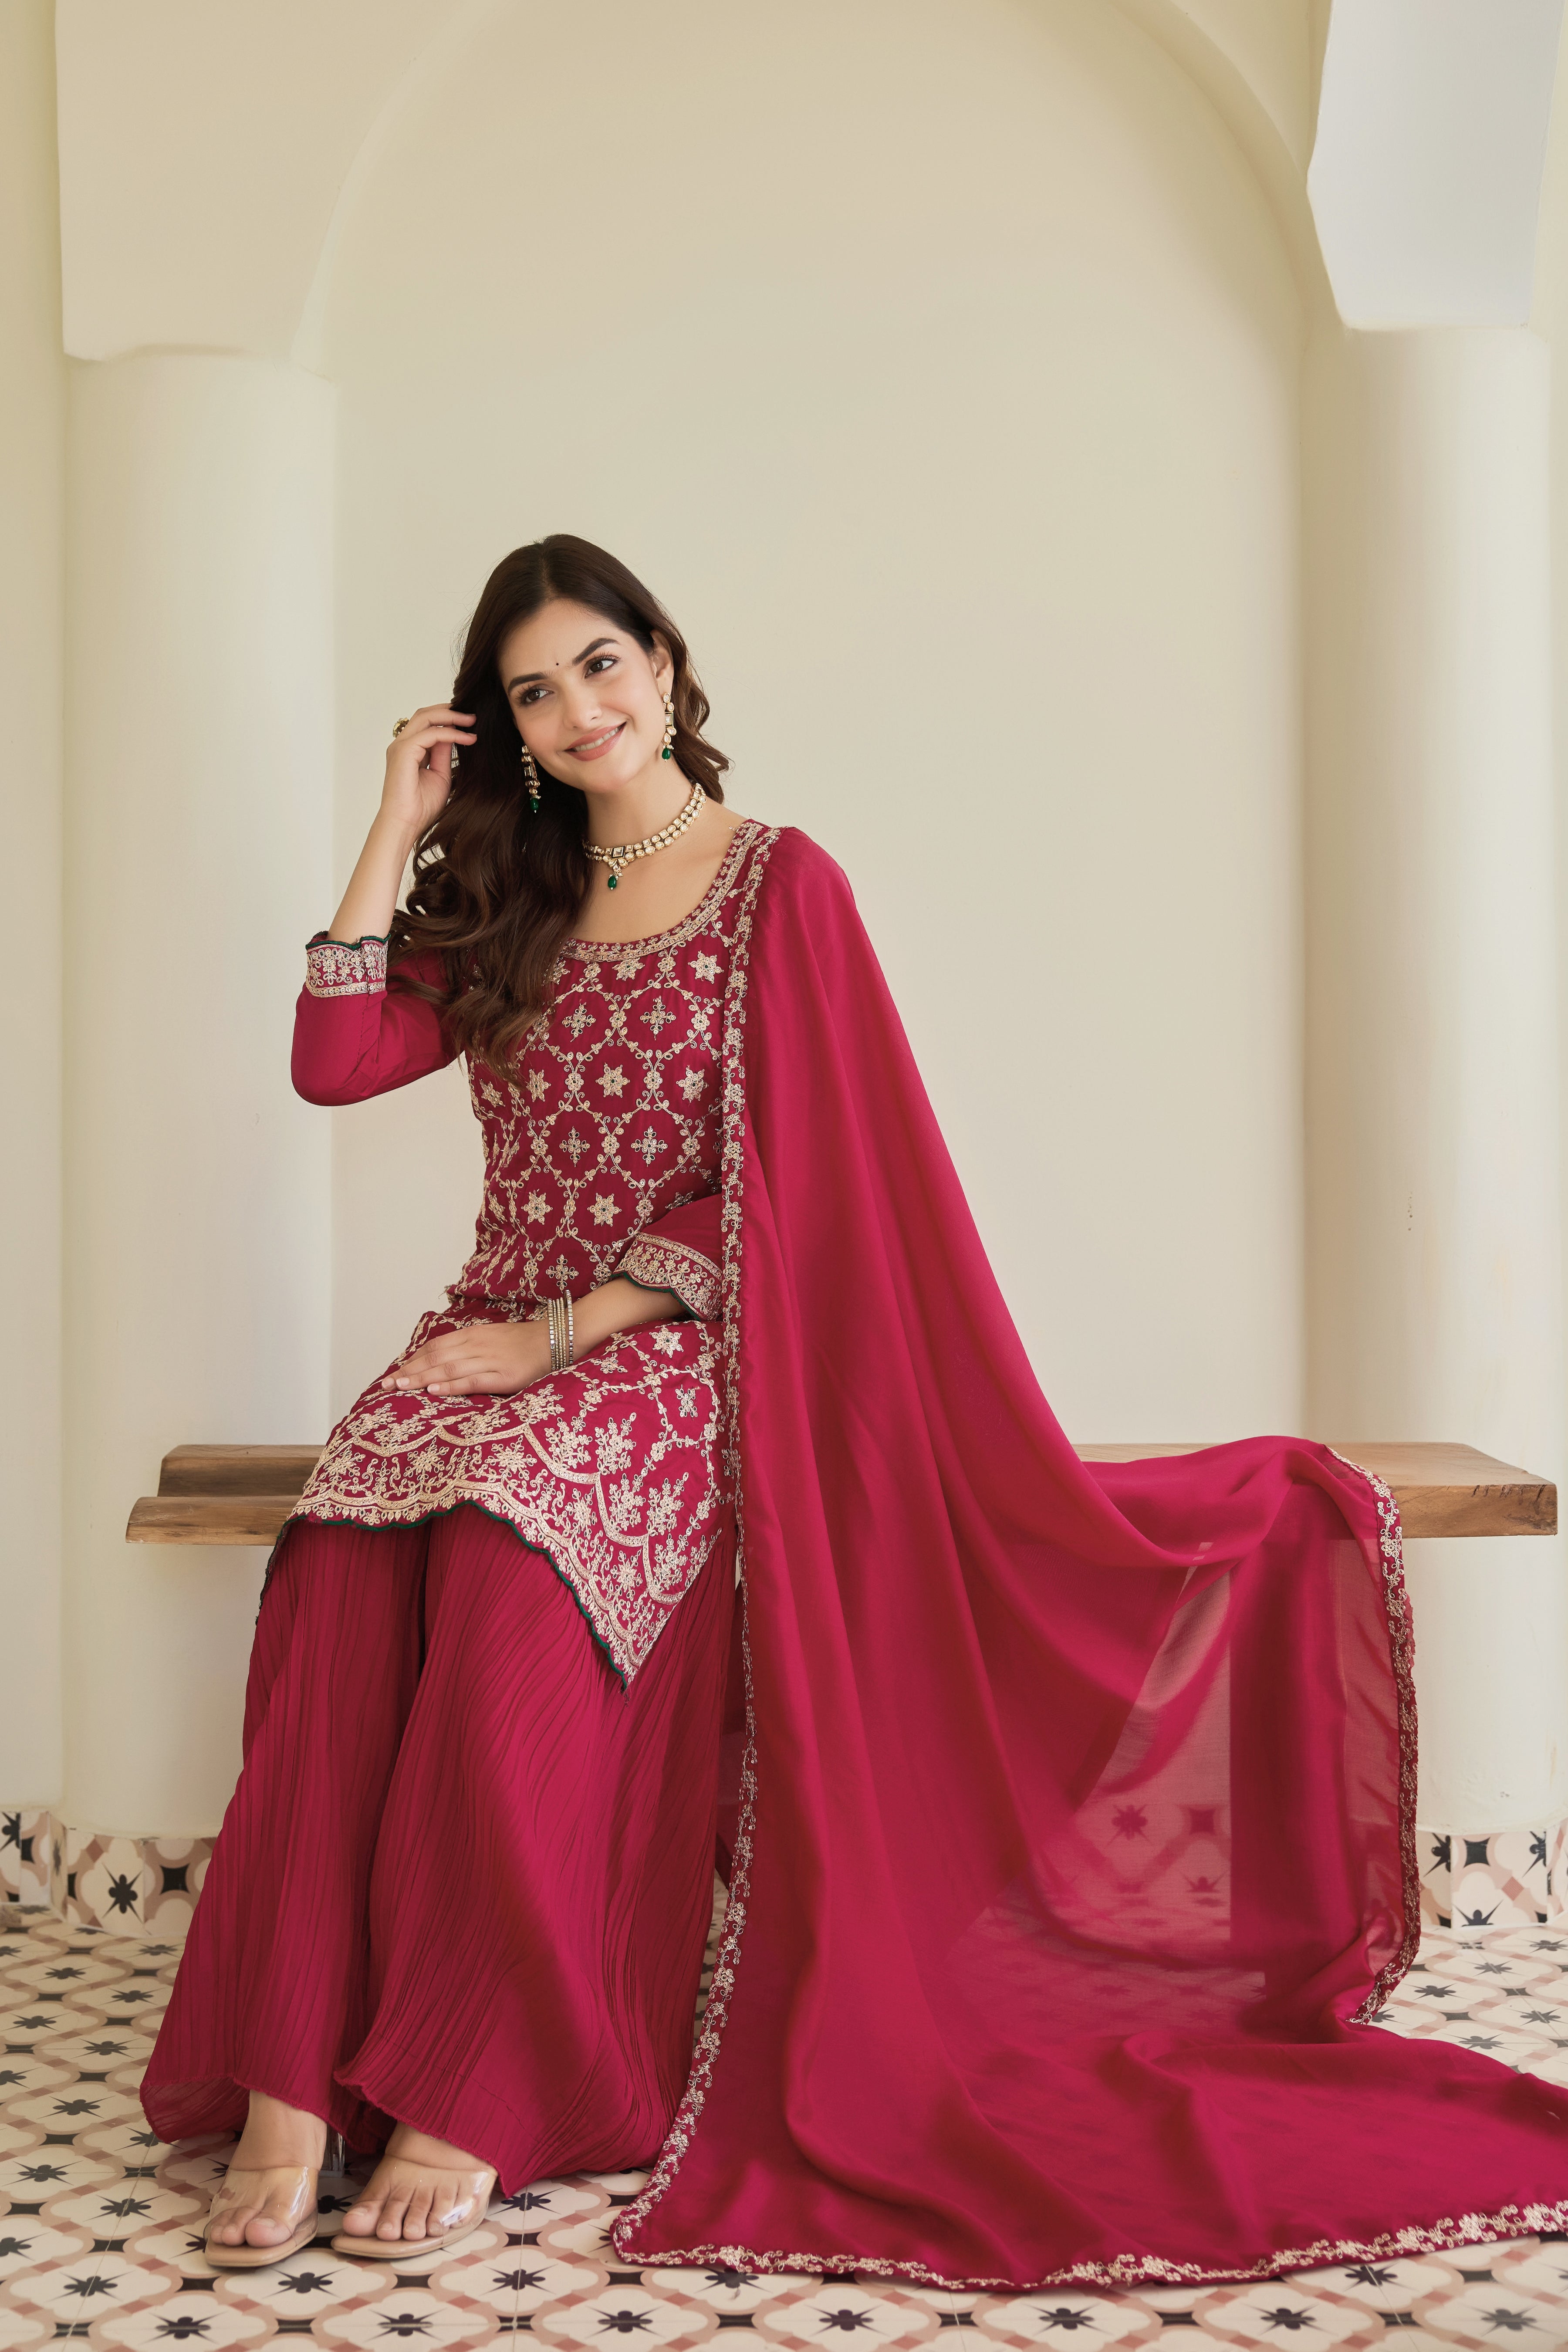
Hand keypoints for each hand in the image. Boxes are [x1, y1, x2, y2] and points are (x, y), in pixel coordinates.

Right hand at [381, 702, 475, 837]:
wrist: (406, 825)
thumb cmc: (420, 808)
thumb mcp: (440, 775)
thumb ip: (443, 754)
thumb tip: (453, 736)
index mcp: (409, 750)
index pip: (427, 724)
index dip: (448, 719)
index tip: (469, 723)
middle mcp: (402, 745)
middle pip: (425, 714)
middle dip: (449, 711)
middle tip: (471, 715)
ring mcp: (401, 747)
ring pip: (425, 717)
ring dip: (451, 717)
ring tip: (471, 721)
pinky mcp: (404, 752)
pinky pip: (431, 734)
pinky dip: (451, 733)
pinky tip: (467, 738)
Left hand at [381, 1319, 548, 1398]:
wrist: (556, 1339)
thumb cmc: (523, 1343)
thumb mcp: (492, 1338)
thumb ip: (469, 1347)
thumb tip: (445, 1359)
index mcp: (473, 1335)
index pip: (435, 1346)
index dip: (413, 1359)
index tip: (394, 1372)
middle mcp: (476, 1346)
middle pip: (435, 1358)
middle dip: (409, 1371)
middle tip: (387, 1384)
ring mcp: (489, 1361)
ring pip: (448, 1370)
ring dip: (421, 1378)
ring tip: (400, 1387)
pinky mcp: (503, 1377)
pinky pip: (471, 1381)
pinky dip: (450, 1386)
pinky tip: (433, 1391)